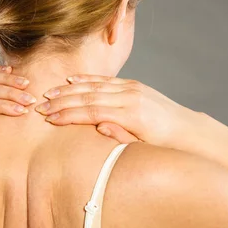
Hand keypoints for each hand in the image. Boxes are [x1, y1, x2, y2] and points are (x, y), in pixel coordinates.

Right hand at [35, 74, 198, 147]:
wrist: (187, 130)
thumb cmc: (164, 145)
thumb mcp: (144, 147)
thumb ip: (121, 137)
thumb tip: (98, 126)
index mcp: (132, 116)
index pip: (93, 112)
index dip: (68, 115)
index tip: (49, 119)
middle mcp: (131, 98)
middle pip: (89, 96)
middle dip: (62, 101)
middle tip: (40, 106)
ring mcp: (133, 89)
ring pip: (95, 86)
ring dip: (69, 89)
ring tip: (49, 93)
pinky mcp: (134, 85)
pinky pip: (106, 80)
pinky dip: (87, 80)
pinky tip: (71, 80)